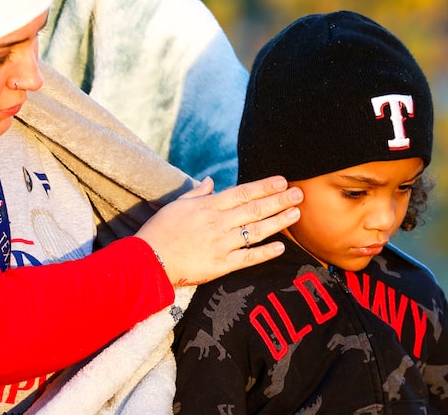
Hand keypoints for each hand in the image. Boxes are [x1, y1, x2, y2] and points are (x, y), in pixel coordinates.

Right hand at [135, 176, 301, 285]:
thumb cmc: (159, 230)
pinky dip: (264, 253)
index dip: (264, 186)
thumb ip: (197, 193)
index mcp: (207, 206)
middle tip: (300, 194)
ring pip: (256, 231)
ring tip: (296, 214)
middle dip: (279, 200)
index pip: (242, 193)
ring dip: (278, 222)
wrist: (147, 261)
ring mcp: (221, 244)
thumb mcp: (176, 205)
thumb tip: (211, 181)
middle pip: (254, 209)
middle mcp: (217, 223)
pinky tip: (280, 247)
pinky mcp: (220, 266)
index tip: (282, 181)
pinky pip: (247, 258)